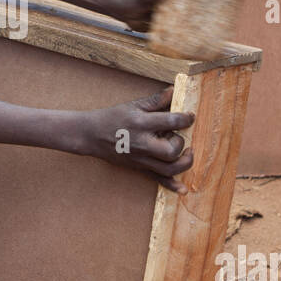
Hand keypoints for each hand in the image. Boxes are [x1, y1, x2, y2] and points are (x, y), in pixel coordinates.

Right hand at [76, 87, 194, 191]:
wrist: (91, 135)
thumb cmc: (113, 118)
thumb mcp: (133, 105)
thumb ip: (156, 100)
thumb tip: (174, 91)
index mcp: (142, 123)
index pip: (172, 122)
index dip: (186, 118)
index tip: (190, 116)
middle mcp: (142, 143)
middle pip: (171, 150)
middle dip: (180, 142)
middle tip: (176, 135)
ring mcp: (141, 159)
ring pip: (169, 169)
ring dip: (183, 163)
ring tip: (186, 153)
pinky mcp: (139, 168)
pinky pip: (158, 179)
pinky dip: (172, 185)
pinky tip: (182, 189)